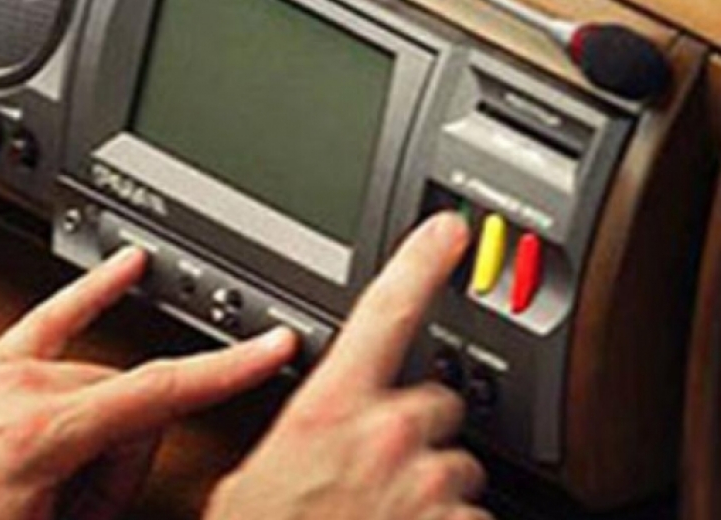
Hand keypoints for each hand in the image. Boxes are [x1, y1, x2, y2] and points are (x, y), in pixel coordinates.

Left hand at [0, 247, 297, 519]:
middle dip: (125, 457)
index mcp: (35, 435)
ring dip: (102, 433)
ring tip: (57, 483)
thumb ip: (115, 498)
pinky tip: (126, 265)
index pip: (160, 390)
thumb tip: (143, 470)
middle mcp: (20, 391)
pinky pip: (53, 319)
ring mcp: (2, 375)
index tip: (271, 346)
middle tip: (83, 503)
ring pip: (106, 379)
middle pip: (133, 399)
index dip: (227, 368)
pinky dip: (95, 291)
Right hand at [205, 213, 492, 519]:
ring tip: (384, 518)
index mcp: (333, 410)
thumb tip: (309, 435)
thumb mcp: (252, 481)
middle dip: (417, 429)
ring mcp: (430, 487)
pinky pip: (472, 517)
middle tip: (380, 468)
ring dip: (431, 487)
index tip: (449, 230)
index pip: (386, 311)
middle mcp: (390, 437)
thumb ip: (294, 442)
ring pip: (456, 466)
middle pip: (437, 403)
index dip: (419, 261)